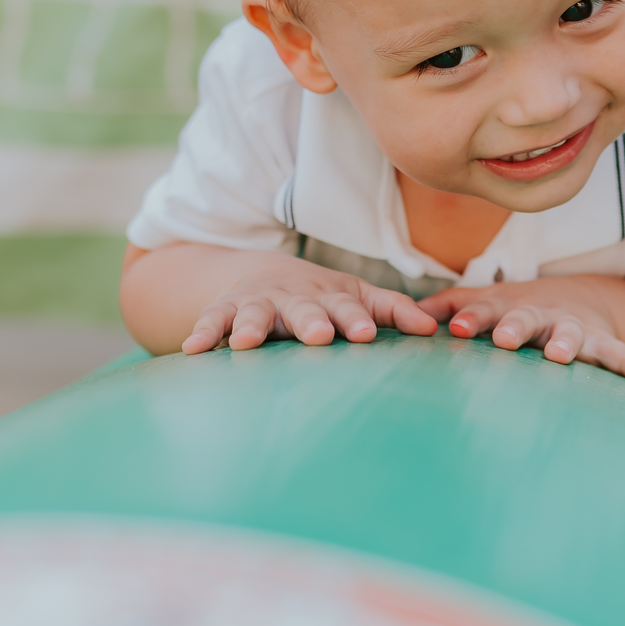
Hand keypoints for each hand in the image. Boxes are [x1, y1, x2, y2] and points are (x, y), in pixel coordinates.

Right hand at [181, 266, 437, 353]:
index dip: (355, 320)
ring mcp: (259, 302)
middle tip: (317, 336)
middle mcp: (294, 297)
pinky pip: (213, 321)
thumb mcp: (360, 297)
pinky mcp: (227, 310)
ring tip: (247, 343)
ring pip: (256, 313)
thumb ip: (395, 312)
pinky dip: (204, 333)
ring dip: (252, 326)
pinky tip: (192, 351)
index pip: (347, 308)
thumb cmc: (326, 298)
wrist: (269, 274)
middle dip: (309, 321)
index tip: (365, 335)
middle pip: (303, 309)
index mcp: (330, 296)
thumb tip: (433, 329)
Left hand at [422, 279, 624, 394]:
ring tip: (564, 356)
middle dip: (516, 327)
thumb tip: (407, 316)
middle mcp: (544, 318)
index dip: (472, 318)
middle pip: (528, 319)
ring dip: (569, 344)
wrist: (576, 300)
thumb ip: (451, 309)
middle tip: (505, 339)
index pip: (487, 311)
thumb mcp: (485, 304)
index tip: (456, 329)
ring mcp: (576, 331)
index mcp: (510, 310)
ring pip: (573, 337)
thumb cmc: (516, 312)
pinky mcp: (605, 346)